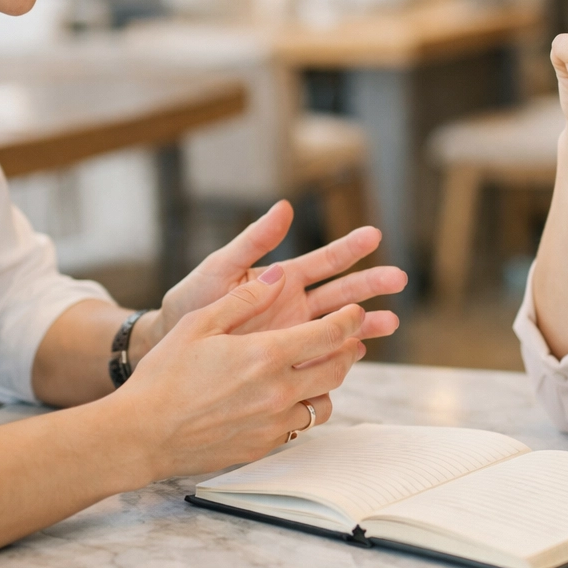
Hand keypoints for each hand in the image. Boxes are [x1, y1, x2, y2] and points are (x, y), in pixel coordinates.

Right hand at [121, 265, 366, 477]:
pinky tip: (286, 399)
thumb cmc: (164, 375)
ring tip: (319, 370)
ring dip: (327, 384)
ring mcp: (273, 423)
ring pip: (323, 403)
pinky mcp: (263, 447)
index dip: (350, 320)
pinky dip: (300, 410)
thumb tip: (279, 274)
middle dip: (349, 349)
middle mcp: (278, 391)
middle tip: (348, 339)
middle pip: (337, 369)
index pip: (329, 334)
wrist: (143, 434)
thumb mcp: (200, 324)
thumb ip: (245, 298)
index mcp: (266, 355)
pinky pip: (297, 427)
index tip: (355, 313)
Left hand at [137, 201, 405, 360]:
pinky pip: (320, 359)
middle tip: (399, 278)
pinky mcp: (286, 360)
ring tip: (392, 323)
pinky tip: (359, 355)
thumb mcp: (220, 268)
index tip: (374, 234)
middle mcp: (294, 305)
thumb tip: (284, 207)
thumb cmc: (192, 302)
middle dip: (371, 285)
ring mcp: (293, 334)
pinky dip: (340, 358)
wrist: (168, 346)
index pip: (324, 261)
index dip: (349, 248)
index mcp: (281, 278)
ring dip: (366, 324)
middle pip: (341, 294)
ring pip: (338, 328)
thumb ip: (253, 242)